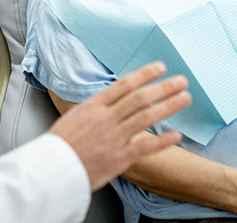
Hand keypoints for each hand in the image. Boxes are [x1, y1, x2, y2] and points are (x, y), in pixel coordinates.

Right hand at [48, 62, 190, 191]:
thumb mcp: (75, 115)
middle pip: (139, 98)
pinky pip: (144, 147)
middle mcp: (106, 118)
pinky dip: (162, 140)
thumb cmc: (61, 142)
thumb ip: (96, 106)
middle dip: (163, 88)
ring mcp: (113, 138)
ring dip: (168, 107)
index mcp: (94, 105)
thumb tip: (112, 96)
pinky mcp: (118, 158)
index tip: (160, 67)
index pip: (124, 85)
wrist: (51, 169)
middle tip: (181, 80)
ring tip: (185, 98)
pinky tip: (177, 134)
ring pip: (145, 118)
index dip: (144, 74)